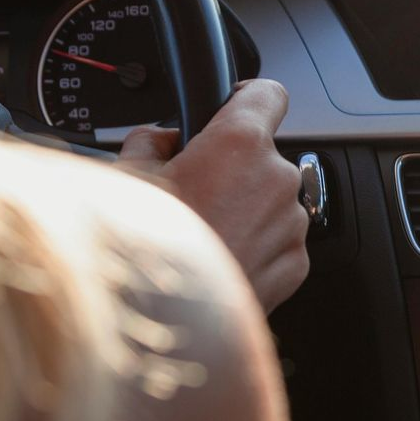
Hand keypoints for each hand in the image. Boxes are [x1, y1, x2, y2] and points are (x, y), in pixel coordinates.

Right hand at [118, 80, 309, 311]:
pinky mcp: (295, 266)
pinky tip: (215, 260)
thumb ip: (148, 142)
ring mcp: (290, 225)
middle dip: (230, 168)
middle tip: (190, 192)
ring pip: (269, 201)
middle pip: (261, 155)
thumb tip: (158, 140)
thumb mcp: (124, 179)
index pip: (267, 93)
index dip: (246, 97)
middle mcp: (276, 180)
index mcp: (239, 144)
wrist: (162, 327)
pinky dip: (252, 245)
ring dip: (242, 209)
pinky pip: (276, 241)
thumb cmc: (143, 253)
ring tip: (199, 234)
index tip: (231, 106)